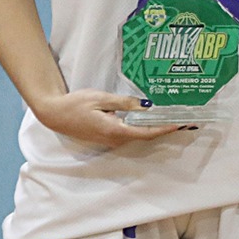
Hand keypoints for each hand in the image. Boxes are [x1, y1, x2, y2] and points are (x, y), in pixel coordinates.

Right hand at [29, 89, 191, 146]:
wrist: (53, 114)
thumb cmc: (75, 104)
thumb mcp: (101, 99)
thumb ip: (124, 103)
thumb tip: (147, 106)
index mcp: (115, 131)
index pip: (147, 132)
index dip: (166, 128)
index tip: (181, 123)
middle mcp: (115, 140)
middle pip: (146, 135)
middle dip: (165, 127)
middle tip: (185, 118)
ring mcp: (110, 140)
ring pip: (138, 134)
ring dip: (155, 126)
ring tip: (173, 116)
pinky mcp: (107, 137)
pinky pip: (130, 132)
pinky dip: (142, 126)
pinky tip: (150, 117)